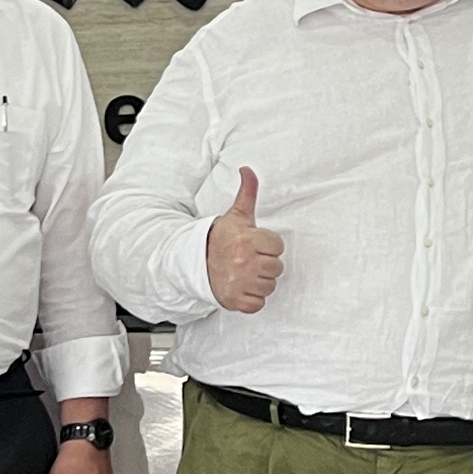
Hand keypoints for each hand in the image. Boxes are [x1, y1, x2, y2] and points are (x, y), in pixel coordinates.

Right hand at [206, 167, 283, 314]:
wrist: (195, 261)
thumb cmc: (221, 238)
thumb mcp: (236, 215)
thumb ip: (247, 192)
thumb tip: (247, 169)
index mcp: (247, 239)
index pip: (278, 246)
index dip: (268, 245)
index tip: (255, 245)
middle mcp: (244, 262)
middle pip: (276, 268)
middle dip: (265, 264)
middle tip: (249, 260)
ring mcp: (239, 283)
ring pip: (269, 286)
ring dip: (259, 282)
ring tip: (245, 273)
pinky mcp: (234, 300)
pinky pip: (258, 304)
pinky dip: (252, 299)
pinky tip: (242, 287)